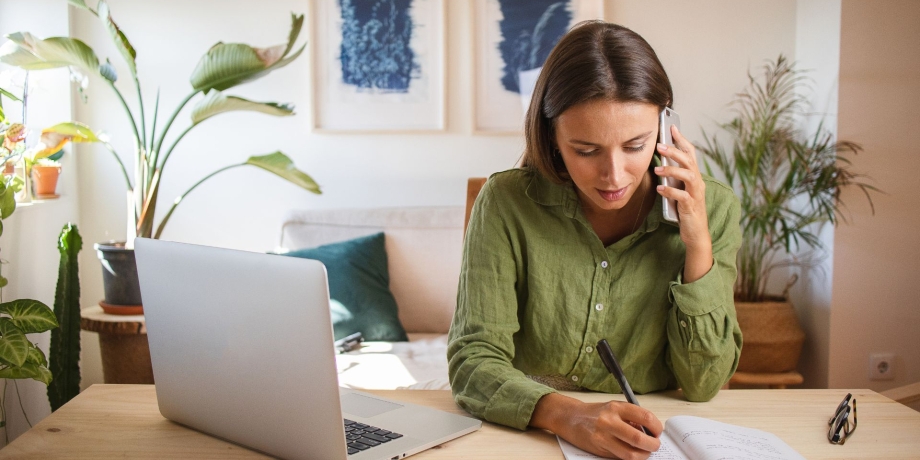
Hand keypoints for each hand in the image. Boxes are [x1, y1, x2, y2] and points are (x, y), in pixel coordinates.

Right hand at [532, 393, 661, 458]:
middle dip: (652, 445)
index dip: (656, 427)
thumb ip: (630, 418)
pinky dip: (629, 457)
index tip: (658, 432)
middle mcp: (609, 421)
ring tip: (644, 452)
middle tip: (655, 445)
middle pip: (639, 438)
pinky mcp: (598, 448)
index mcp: (616, 407)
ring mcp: (603, 436)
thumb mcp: (613, 408)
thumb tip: (648, 431)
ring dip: (643, 455)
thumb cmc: (594, 413)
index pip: (645, 417)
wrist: (570, 417)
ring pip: (630, 453)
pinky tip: (630, 453)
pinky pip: (619, 457)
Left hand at [654, 125, 712, 281]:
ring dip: (672, 171)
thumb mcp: (679, 190)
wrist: (696, 233)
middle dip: (674, 152)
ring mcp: (696, 195)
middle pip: (689, 161)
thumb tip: (660, 164)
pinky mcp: (691, 207)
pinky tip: (660, 189)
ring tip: (657, 169)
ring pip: (688, 176)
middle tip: (659, 146)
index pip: (690, 154)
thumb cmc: (686, 210)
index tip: (672, 128)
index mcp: (694, 177)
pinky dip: (671, 191)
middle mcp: (697, 183)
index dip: (682, 140)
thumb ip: (673, 178)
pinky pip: (682, 196)